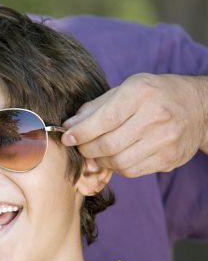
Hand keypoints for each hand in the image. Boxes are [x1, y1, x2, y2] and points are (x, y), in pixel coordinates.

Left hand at [61, 73, 207, 177]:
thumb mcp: (126, 89)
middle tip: (80, 147)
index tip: (66, 138)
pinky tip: (116, 157)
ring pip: (119, 162)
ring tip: (97, 152)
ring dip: (100, 161)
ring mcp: (166, 139)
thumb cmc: (153, 95)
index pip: (104, 119)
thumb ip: (96, 108)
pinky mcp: (170, 158)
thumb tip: (69, 126)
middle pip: (109, 144)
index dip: (81, 132)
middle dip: (86, 149)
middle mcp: (157, 116)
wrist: (198, 106)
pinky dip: (117, 167)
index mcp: (141, 93)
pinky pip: (132, 171)